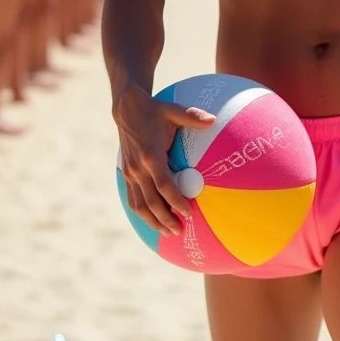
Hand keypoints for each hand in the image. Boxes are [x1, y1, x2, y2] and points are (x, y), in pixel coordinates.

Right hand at [115, 85, 215, 235]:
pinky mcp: (126, 174)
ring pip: (139, 205)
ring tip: (167, 232)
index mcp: (151, 156)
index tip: (189, 212)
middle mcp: (138, 168)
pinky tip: (153, 219)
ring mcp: (130, 173)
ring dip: (152, 221)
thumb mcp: (173, 110)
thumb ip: (193, 116)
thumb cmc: (154, 109)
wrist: (127, 108)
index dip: (176, 201)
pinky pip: (132, 199)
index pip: (165, 186)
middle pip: (151, 202)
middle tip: (180, 231)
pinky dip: (142, 212)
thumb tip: (213, 120)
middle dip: (165, 219)